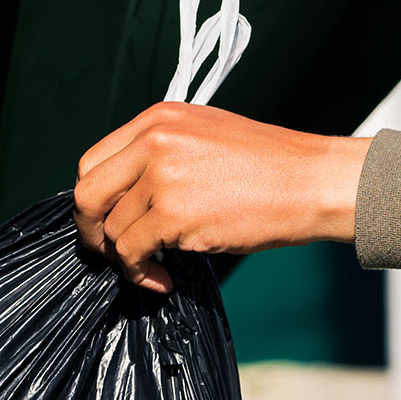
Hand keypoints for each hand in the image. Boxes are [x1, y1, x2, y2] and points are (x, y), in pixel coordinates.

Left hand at [72, 102, 371, 292]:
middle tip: (110, 254)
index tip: (107, 221)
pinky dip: (141, 274)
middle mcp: (153, 141)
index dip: (95, 199)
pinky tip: (163, 280)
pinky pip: (132, 253)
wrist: (312, 181)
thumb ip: (161, 155)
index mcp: (157, 120)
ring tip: (154, 269)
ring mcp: (161, 177)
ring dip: (127, 259)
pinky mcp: (174, 214)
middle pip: (88, 193)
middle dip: (92, 231)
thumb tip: (126, 196)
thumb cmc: (269, 166)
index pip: (94, 161)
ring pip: (113, 230)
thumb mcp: (205, 136)